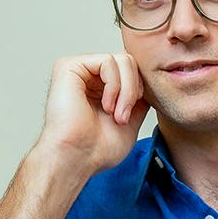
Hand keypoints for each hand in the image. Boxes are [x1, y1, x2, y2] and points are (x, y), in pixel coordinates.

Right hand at [31, 52, 148, 175]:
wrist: (77, 159)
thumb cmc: (96, 149)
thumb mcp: (131, 118)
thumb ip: (138, 96)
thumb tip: (149, 79)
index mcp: (99, 87)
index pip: (131, 70)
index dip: (140, 89)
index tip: (131, 115)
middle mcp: (87, 75)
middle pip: (129, 61)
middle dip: (134, 90)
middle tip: (123, 116)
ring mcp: (78, 70)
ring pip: (122, 59)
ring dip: (127, 90)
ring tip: (116, 114)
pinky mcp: (69, 67)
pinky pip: (108, 61)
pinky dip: (115, 85)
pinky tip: (106, 105)